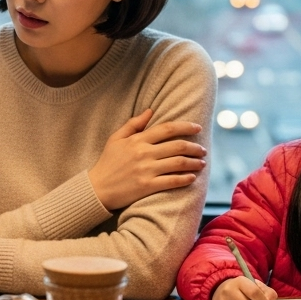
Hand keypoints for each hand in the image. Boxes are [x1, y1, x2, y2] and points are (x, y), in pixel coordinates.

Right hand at [87, 108, 206, 210]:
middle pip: (177, 146)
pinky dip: (185, 179)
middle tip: (203, 149)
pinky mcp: (148, 186)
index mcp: (137, 140)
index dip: (186, 127)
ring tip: (202, 163)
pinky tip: (192, 178)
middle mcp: (144, 153)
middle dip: (195, 147)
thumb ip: (133, 124)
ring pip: (178, 163)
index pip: (167, 129)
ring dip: (194, 162)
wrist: (97, 188)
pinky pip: (172, 181)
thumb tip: (150, 111)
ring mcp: (146, 170)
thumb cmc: (107, 162)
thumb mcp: (116, 139)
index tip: (198, 128)